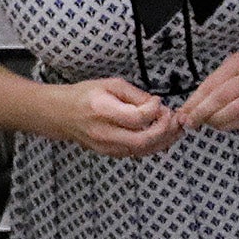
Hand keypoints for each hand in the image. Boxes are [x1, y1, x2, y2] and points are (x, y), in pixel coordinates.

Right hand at [52, 76, 183, 158]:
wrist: (62, 114)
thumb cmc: (86, 95)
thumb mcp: (111, 85)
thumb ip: (136, 95)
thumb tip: (158, 105)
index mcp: (102, 110)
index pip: (137, 118)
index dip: (154, 110)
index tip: (159, 102)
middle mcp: (104, 132)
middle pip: (143, 140)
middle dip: (165, 130)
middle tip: (175, 119)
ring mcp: (106, 146)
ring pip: (143, 150)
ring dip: (164, 140)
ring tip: (176, 128)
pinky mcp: (110, 153)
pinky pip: (137, 153)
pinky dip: (153, 145)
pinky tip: (163, 136)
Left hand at [177, 47, 238, 131]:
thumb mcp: (229, 70)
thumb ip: (209, 88)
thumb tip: (186, 111)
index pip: (212, 84)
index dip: (195, 101)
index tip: (182, 114)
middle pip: (222, 97)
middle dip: (202, 113)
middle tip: (189, 123)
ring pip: (234, 111)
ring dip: (215, 121)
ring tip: (205, 123)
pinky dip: (229, 125)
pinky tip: (220, 125)